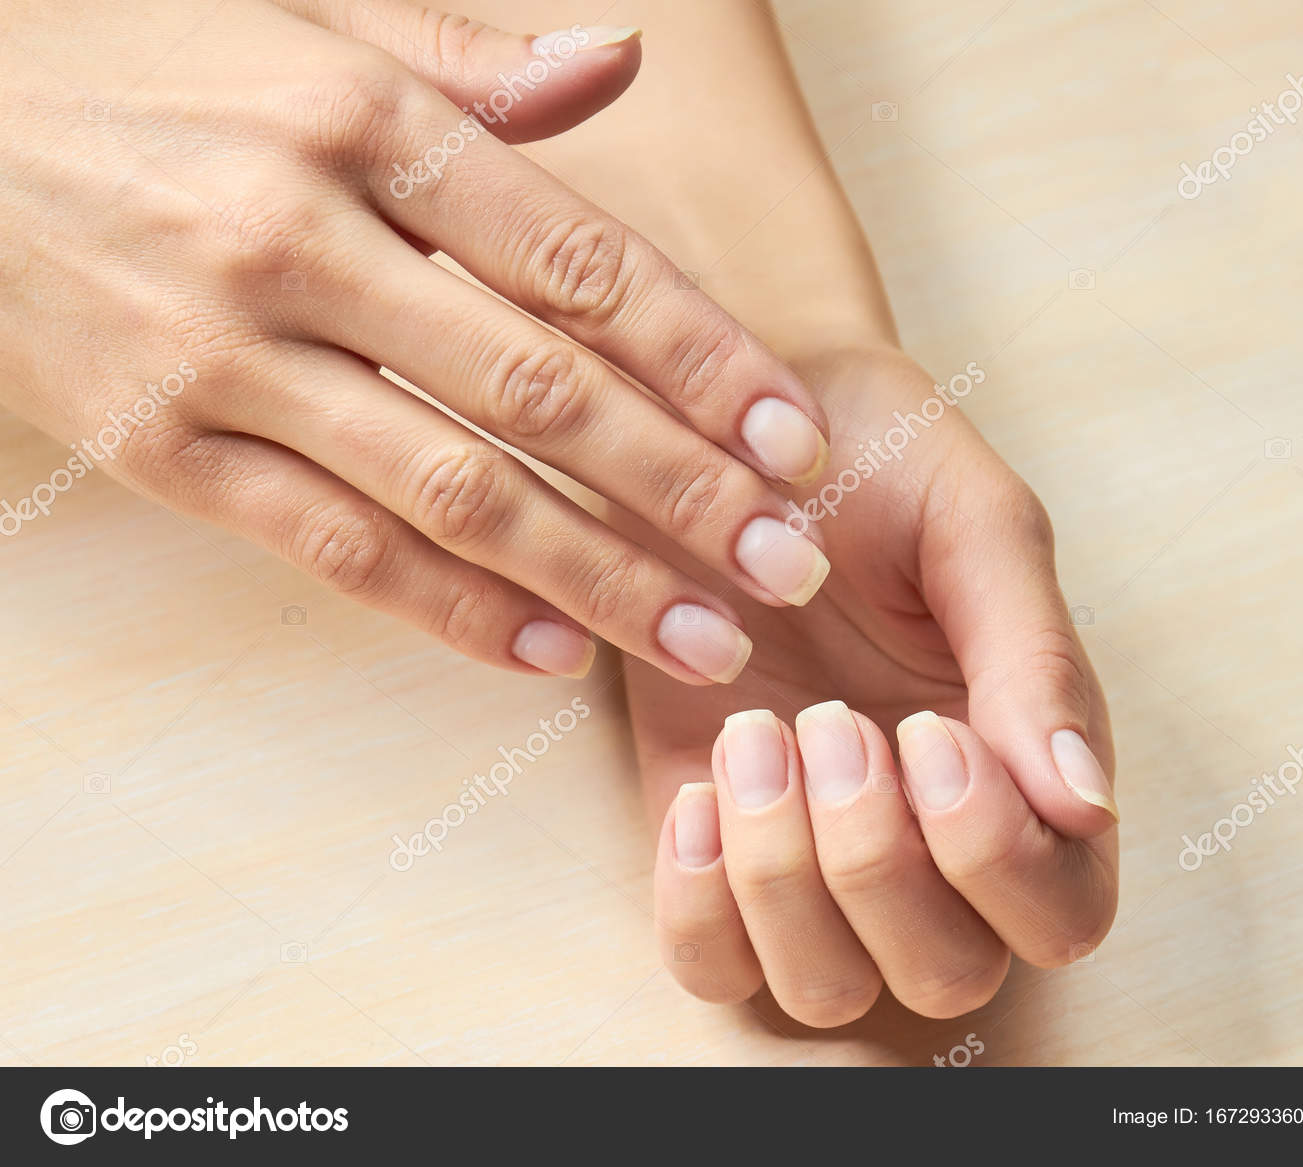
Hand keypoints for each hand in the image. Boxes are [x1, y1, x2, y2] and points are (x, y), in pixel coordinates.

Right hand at [0, 0, 832, 684]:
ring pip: (450, 490)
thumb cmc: (138, 60)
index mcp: (365, 119)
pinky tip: (547, 655)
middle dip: (683, 493)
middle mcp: (303, 237)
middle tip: (787, 568)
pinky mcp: (157, 445)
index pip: (584, 262)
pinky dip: (446, 608)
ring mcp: (224, 352)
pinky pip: (328, 545)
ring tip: (702, 640)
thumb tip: (616, 66)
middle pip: (540, 392)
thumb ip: (470, 62)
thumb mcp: (305, 20)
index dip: (707, 361)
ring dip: (595, 578)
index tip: (796, 443)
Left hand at [629, 346, 1117, 1025]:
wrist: (735, 419)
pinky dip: (701, 903)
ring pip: (827, 988)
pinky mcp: (714, 844)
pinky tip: (702, 787)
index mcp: (1027, 768)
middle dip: (880, 863)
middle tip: (833, 723)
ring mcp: (817, 853)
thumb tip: (1085, 801)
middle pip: (947, 975)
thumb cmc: (880, 462)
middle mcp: (932, 839)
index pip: (1062, 911)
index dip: (996, 854)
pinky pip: (711, 963)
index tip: (930, 729)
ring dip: (786, 880)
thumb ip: (1037, 659)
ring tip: (758, 733)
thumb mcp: (975, 527)